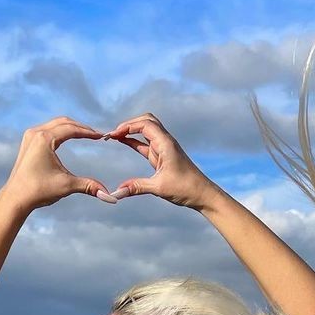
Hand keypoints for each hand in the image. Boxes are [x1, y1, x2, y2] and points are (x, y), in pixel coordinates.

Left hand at [0, 116, 118, 211]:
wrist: (16, 198)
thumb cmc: (38, 190)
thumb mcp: (66, 186)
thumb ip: (88, 186)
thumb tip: (109, 195)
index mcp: (44, 139)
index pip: (71, 129)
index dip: (88, 132)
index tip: (101, 136)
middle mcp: (36, 133)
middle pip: (64, 122)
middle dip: (81, 127)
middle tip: (95, 135)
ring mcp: (30, 136)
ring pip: (55, 124)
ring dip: (71, 127)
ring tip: (85, 135)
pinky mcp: (28, 142)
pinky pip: (48, 130)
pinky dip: (60, 131)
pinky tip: (69, 138)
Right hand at [101, 112, 216, 209]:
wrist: (202, 194)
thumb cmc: (186, 188)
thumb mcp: (159, 188)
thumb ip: (137, 187)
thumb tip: (116, 192)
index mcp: (166, 144)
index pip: (145, 124)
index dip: (128, 126)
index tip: (113, 135)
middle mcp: (165, 142)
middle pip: (145, 121)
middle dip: (128, 124)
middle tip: (112, 134)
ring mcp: (164, 148)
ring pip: (145, 130)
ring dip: (130, 131)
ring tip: (113, 137)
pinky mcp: (162, 156)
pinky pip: (145, 144)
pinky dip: (133, 141)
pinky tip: (122, 142)